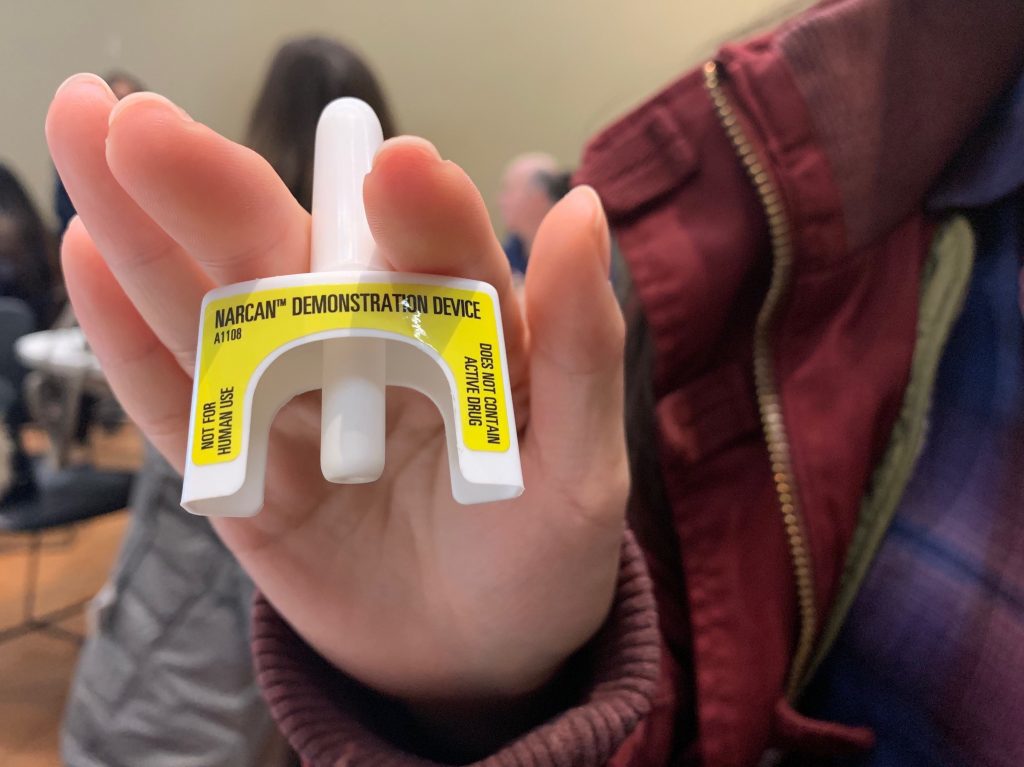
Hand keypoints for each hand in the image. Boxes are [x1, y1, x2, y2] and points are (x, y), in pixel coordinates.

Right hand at [47, 74, 626, 708]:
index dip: (416, 213)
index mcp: (457, 331)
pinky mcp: (243, 466)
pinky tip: (93, 258)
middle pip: (293, 260)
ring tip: (90, 139)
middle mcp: (367, 346)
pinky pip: (185, 403)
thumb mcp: (583, 469)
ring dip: (149, 233)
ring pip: (218, 312)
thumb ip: (582, 348)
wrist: (473, 654)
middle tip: (149, 124)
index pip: (432, 256)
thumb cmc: (541, 554)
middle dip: (225, 191)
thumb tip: (583, 209)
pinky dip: (134, 339)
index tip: (399, 170)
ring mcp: (297, 401)